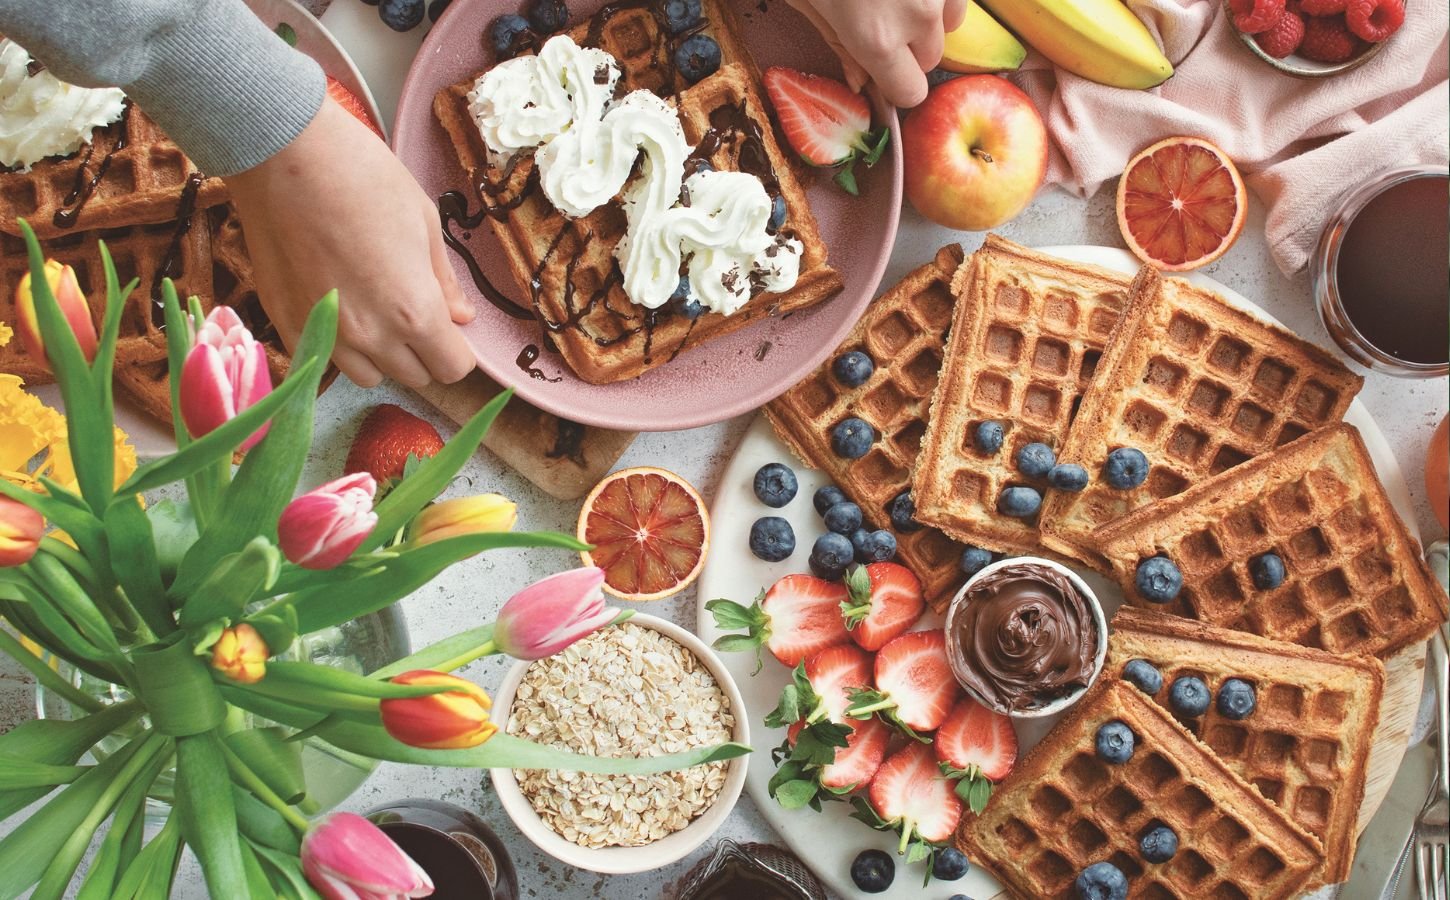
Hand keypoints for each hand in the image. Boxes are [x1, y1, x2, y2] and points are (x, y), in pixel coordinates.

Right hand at [224, 98, 475, 388]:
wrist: (282, 152)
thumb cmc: (363, 176)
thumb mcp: (423, 222)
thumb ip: (443, 280)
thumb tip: (461, 316)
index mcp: (413, 311)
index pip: (452, 368)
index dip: (457, 349)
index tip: (451, 327)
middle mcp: (370, 336)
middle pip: (414, 375)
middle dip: (423, 349)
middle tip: (412, 307)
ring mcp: (324, 334)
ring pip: (369, 376)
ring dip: (381, 355)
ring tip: (374, 309)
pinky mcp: (285, 322)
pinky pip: (323, 360)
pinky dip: (338, 346)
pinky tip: (338, 307)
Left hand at [786, 0, 965, 106]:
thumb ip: (836, 42)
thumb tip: (859, 81)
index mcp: (877, 38)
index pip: (909, 93)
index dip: (894, 84)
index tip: (880, 71)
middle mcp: (919, 17)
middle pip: (930, 60)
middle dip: (909, 51)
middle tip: (881, 23)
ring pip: (949, 24)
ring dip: (929, 18)